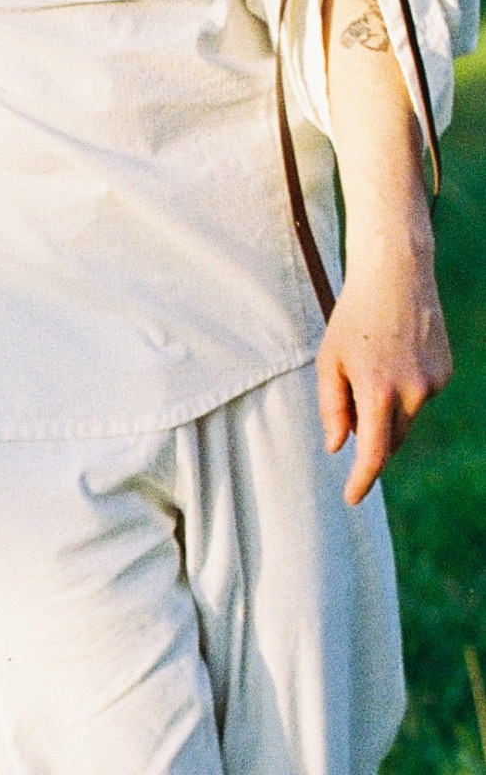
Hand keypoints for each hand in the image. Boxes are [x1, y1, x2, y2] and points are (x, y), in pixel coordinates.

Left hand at [316, 232, 451, 505]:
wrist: (396, 277)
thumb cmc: (353, 318)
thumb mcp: (329, 360)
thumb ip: (332, 407)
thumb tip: (338, 448)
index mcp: (378, 392)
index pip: (373, 453)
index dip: (362, 480)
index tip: (352, 497)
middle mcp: (412, 393)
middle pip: (390, 439)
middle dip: (371, 435)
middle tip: (351, 401)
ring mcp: (434, 384)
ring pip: (406, 416)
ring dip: (388, 407)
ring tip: (373, 362)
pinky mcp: (446, 373)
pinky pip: (420, 395)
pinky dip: (405, 388)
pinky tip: (396, 353)